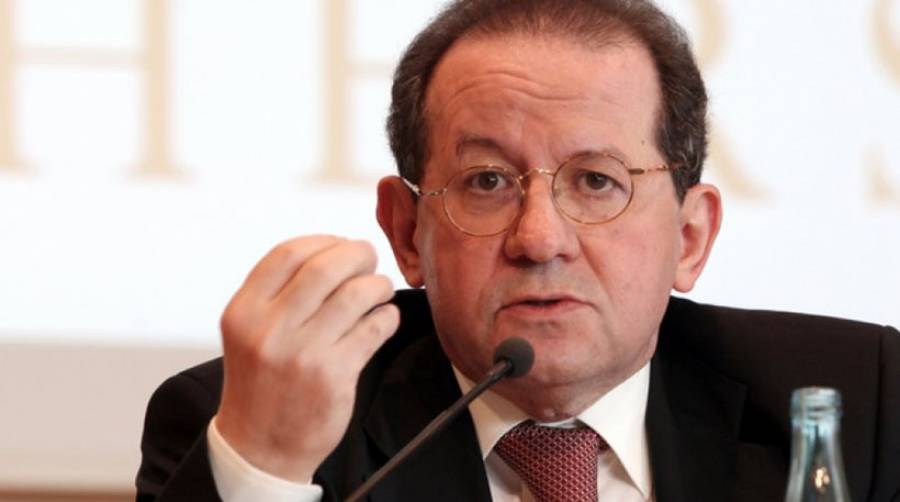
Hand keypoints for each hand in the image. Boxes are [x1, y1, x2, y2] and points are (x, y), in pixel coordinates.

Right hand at [214, 236, 398, 481]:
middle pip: (326, 267)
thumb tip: (333, 252)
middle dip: (358, 255)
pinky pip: (374, 328)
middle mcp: (270, 329)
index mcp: (245, 311)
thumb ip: (279, 293)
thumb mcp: (249, 331)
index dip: (324, 241)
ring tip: (379, 291)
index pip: (289, 253)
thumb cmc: (261, 383)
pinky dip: (387, 316)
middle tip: (369, 259)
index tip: (341, 245)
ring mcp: (303, 353)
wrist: (260, 448)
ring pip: (356, 294)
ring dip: (377, 285)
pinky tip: (383, 318)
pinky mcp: (334, 376)